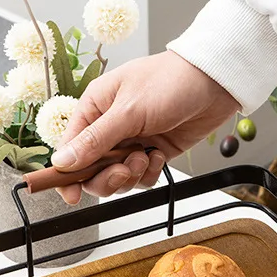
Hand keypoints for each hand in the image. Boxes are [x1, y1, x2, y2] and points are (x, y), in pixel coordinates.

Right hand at [51, 51, 238, 203]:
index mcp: (94, 109)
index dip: (67, 175)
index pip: (69, 149)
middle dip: (107, 177)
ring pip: (118, 177)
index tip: (73, 195)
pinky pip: (142, 177)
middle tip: (123, 170)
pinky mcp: (153, 152)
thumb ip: (95, 140)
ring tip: (145, 157)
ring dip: (131, 174)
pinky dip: (150, 173)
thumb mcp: (128, 111)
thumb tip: (63, 161)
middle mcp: (110, 127)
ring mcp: (132, 142)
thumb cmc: (170, 81)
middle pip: (92, 171)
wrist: (213, 83)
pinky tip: (159, 156)